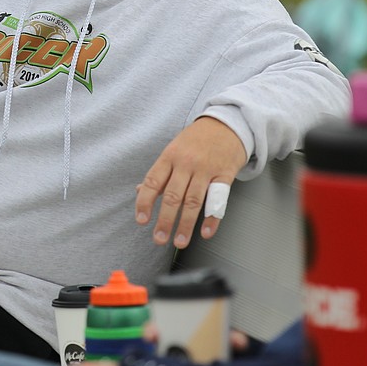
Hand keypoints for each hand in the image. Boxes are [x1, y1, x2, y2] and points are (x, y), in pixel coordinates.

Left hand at [134, 116, 245, 248]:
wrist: (227, 124)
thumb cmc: (196, 140)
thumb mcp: (173, 150)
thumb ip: (159, 173)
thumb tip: (139, 192)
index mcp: (169, 156)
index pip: (152, 181)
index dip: (145, 202)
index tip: (141, 220)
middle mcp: (186, 163)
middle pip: (173, 196)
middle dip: (165, 220)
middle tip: (159, 239)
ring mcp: (206, 169)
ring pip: (193, 201)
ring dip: (185, 224)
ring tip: (180, 241)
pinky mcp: (225, 175)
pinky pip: (218, 200)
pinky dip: (212, 219)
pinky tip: (206, 232)